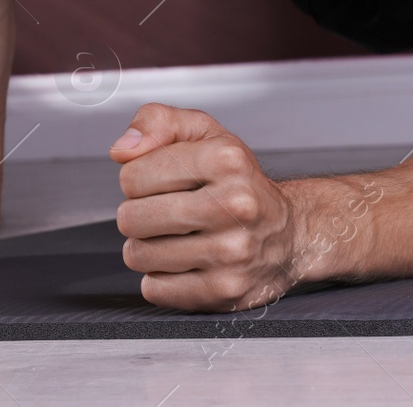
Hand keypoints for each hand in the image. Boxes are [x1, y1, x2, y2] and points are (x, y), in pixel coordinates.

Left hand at [110, 103, 298, 312]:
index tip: (164, 183)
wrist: (290, 234)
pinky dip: (162, 278)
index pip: (132, 176)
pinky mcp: (225, 290)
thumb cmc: (237, 181)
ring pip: (138, 256)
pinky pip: (155, 289)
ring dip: (147, 248)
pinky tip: (187, 262)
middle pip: (131, 219)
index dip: (138, 180)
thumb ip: (157, 122)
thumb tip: (122, 150)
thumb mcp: (205, 133)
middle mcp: (234, 204)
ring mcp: (232, 252)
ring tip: (176, 238)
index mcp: (226, 159)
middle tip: (166, 212)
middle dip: (138, 215)